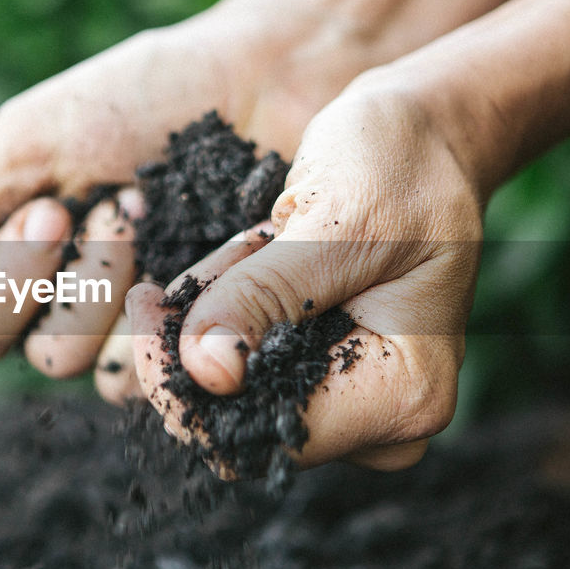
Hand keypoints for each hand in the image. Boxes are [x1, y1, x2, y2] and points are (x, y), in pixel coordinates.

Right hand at [0, 9, 370, 400]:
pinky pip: (155, 371)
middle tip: (111, 202)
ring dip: (116, 287)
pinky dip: (168, 313)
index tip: (52, 203)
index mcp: (21, 259)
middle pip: (30, 354)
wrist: (258, 80)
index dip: (6, 280)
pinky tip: (203, 252)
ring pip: (90, 368)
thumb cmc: (141, 97)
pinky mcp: (199, 333)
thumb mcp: (30, 141)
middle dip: (67, 278)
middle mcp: (70, 302)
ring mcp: (136, 322)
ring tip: (154, 211)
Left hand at [125, 84, 483, 472]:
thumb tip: (204, 373)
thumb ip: (267, 296)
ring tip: (251, 238)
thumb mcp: (335, 218)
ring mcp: (354, 402)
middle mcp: (383, 421)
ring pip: (229, 388)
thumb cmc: (401, 161)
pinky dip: (227, 305)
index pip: (260, 435)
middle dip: (195, 338)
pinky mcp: (324, 374)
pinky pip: (243, 361)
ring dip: (214, 311)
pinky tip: (250, 251)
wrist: (427, 134)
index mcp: (404, 395)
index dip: (181, 385)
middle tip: (198, 259)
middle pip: (238, 421)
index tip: (142, 302)